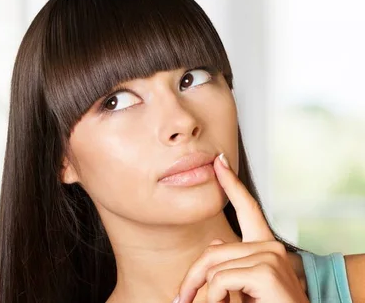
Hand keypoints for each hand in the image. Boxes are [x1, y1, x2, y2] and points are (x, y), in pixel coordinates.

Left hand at [175, 153, 308, 302]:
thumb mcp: (245, 285)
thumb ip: (231, 263)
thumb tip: (215, 246)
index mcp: (266, 248)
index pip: (247, 209)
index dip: (231, 184)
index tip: (219, 162)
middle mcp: (272, 247)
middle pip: (212, 251)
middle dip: (192, 277)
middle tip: (181, 298)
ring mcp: (271, 257)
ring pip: (213, 268)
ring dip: (206, 293)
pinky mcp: (266, 272)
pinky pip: (220, 280)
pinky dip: (215, 297)